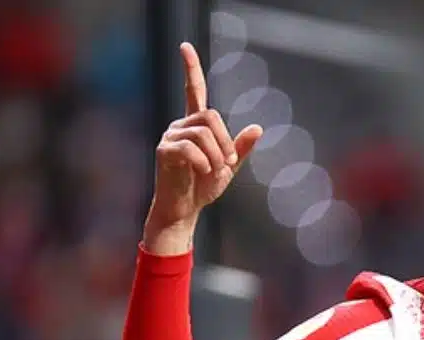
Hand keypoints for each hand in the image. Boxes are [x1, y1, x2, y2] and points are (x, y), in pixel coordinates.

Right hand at [144, 42, 262, 253]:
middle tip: (229, 162)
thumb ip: (241, 148)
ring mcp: (170, 136)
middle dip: (226, 140)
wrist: (185, 210)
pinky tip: (205, 171)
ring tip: (215, 170)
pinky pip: (191, 147)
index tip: (185, 46)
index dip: (191, 68)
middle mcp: (180, 125)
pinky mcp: (165, 150)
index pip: (194, 91)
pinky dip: (205, 161)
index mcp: (196, 125)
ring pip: (203, 131)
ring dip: (217, 153)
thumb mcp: (228, 166)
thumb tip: (258, 127)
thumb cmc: (203, 187)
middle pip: (211, 115)